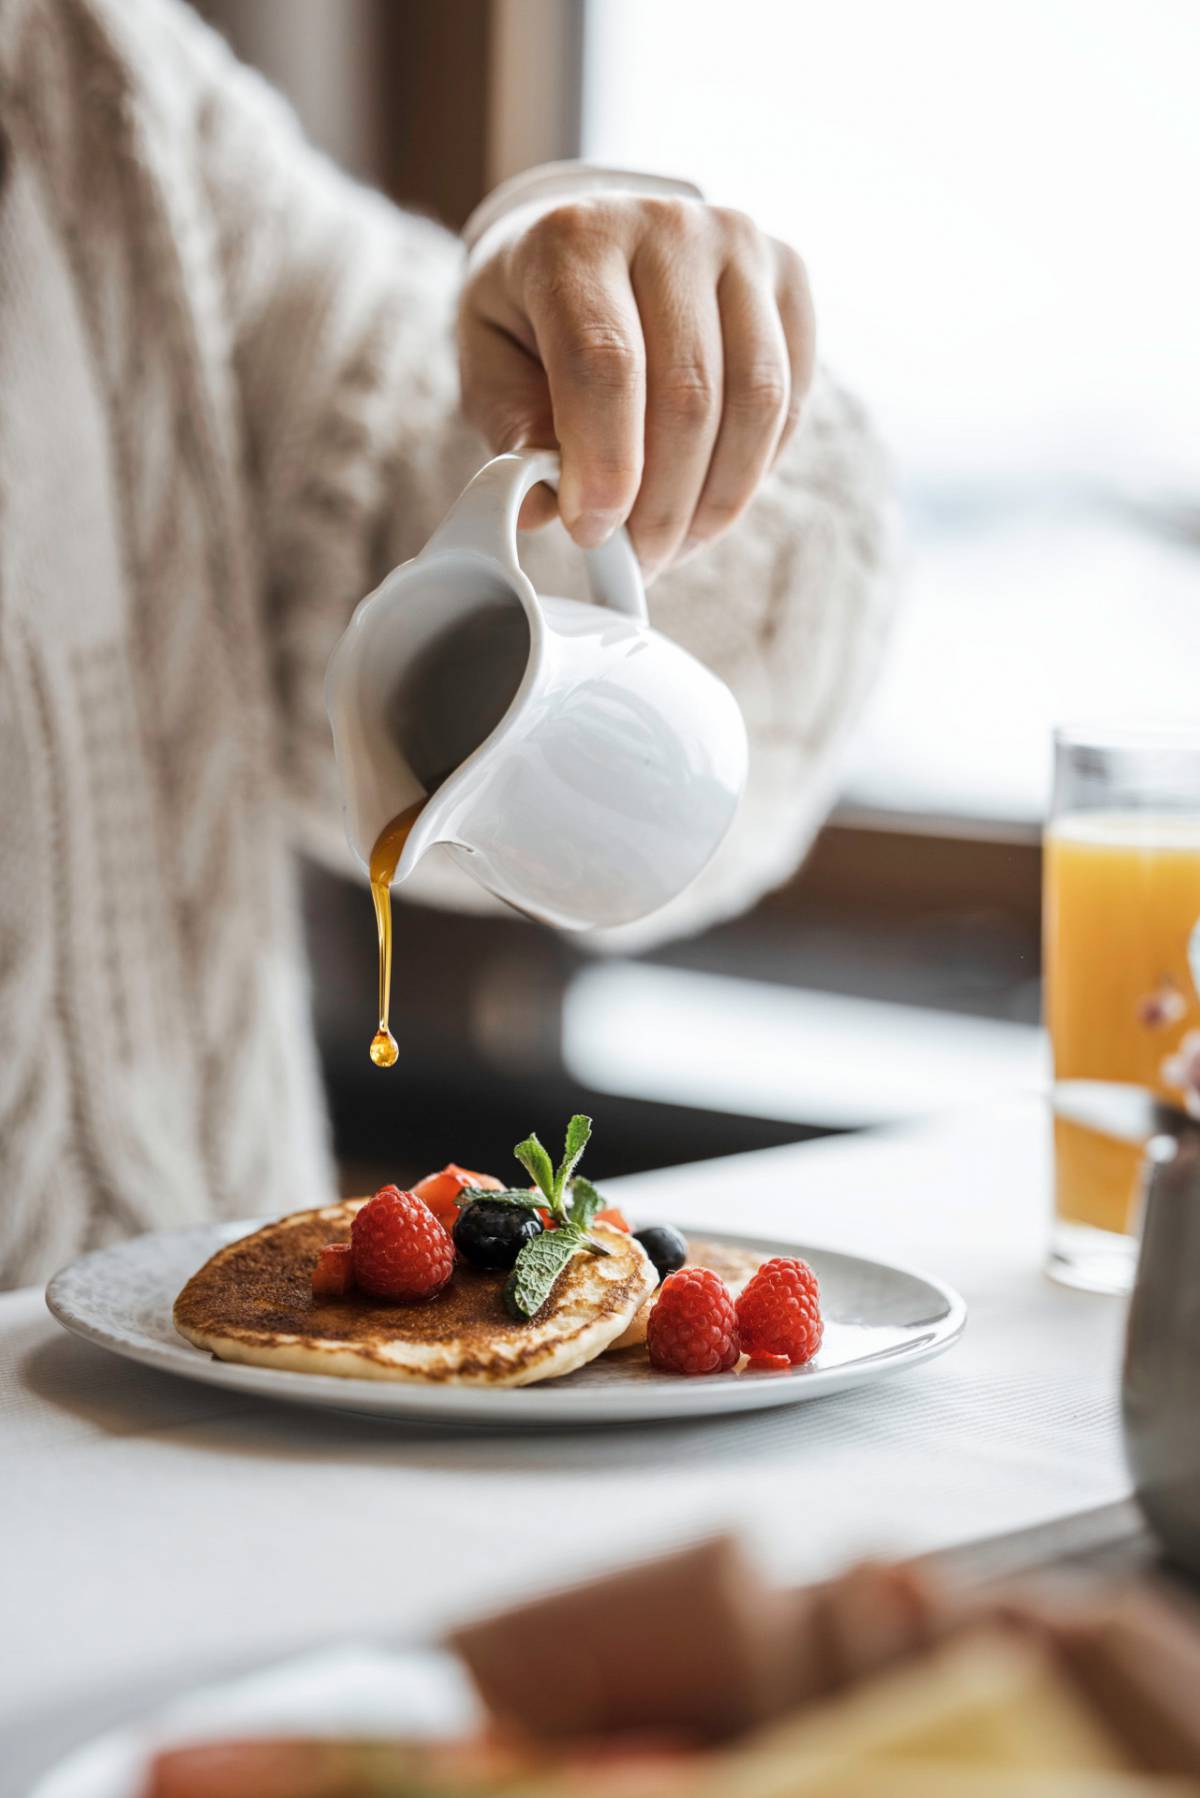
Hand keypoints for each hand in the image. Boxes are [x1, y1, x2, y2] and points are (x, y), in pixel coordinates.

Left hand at [458, 195, 814, 578]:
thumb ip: (513, 432)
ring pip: (755, 403)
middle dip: (662, 504)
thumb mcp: (489, 364)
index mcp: (574, 237)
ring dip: (716, 499)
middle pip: (689, 395)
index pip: (606, 365)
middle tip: (636, 557)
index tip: (591, 532)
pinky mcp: (789, 276)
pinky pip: (791, 399)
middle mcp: (667, 225)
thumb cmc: (533, 313)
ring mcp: (739, 245)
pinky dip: (753, 468)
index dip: (606, 469)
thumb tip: (548, 508)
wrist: (594, 240)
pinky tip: (711, 499)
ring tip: (676, 543)